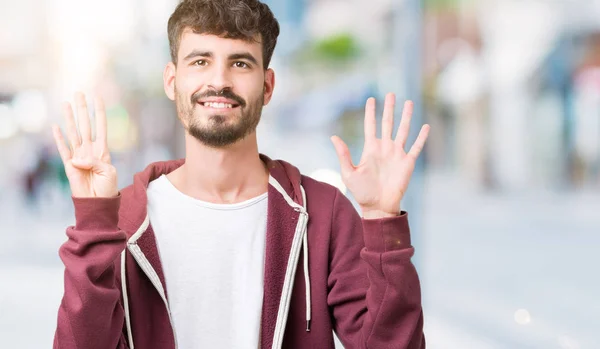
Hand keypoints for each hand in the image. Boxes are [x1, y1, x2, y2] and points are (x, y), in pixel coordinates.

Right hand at [52, 92, 117, 197]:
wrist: (98, 202)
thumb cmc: (107, 188)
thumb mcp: (108, 172)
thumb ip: (94, 162)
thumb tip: (77, 159)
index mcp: (103, 149)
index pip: (101, 126)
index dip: (99, 111)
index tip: (97, 97)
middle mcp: (90, 149)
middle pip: (85, 124)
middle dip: (82, 109)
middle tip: (79, 93)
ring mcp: (79, 155)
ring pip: (73, 132)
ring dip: (69, 118)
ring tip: (66, 103)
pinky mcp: (69, 165)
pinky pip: (63, 149)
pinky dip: (59, 138)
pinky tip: (56, 126)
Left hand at [331, 93, 428, 217]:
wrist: (378, 206)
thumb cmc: (362, 192)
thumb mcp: (349, 173)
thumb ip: (343, 154)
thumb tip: (333, 137)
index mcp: (370, 149)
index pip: (370, 126)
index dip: (370, 113)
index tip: (371, 99)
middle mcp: (385, 148)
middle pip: (388, 123)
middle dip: (390, 108)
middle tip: (391, 94)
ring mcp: (397, 154)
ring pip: (403, 130)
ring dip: (406, 117)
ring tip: (409, 103)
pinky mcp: (407, 163)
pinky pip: (416, 147)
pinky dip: (421, 137)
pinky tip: (425, 126)